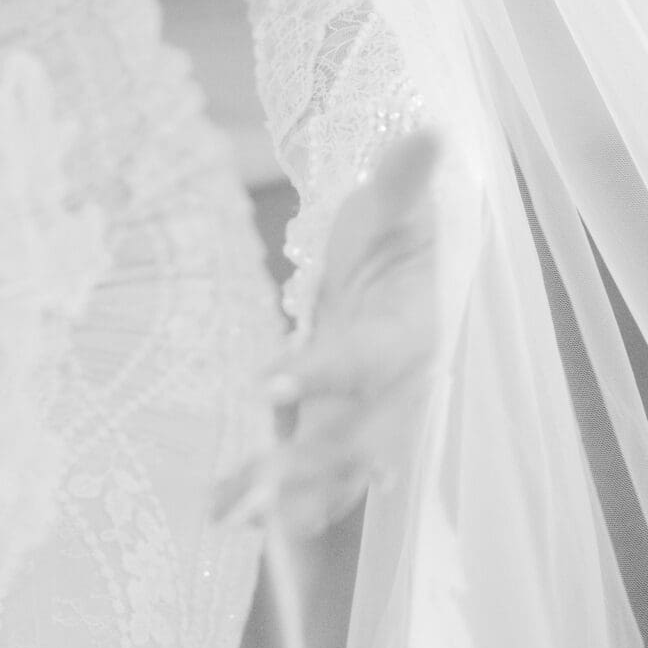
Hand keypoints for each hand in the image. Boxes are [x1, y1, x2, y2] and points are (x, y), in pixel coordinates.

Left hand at [213, 129, 440, 537]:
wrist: (415, 275)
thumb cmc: (401, 233)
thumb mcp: (397, 202)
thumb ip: (405, 176)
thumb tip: (426, 130)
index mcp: (413, 332)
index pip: (365, 359)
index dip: (321, 373)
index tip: (265, 383)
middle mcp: (398, 390)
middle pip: (353, 437)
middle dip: (304, 469)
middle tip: (249, 497)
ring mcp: (372, 418)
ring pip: (334, 470)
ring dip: (286, 499)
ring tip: (228, 518)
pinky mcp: (345, 431)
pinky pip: (316, 478)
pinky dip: (277, 500)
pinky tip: (221, 512)